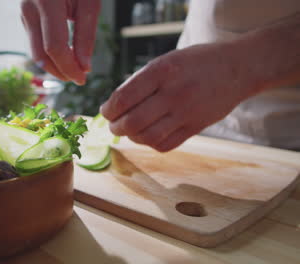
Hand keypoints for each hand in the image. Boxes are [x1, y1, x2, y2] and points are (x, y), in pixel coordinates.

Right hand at [21, 0, 100, 84]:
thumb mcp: (89, 2)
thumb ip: (86, 35)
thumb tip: (83, 67)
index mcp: (46, 1)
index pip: (54, 47)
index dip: (69, 67)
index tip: (83, 78)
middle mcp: (29, 9)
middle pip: (41, 54)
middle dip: (60, 72)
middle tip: (79, 79)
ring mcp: (23, 13)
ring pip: (35, 52)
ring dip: (54, 66)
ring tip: (74, 70)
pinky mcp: (25, 17)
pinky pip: (35, 43)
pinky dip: (50, 55)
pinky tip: (66, 57)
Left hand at [100, 42, 251, 151]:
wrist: (237, 68)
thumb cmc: (195, 63)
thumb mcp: (166, 60)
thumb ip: (141, 81)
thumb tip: (115, 105)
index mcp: (162, 71)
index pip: (124, 98)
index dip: (109, 110)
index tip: (105, 112)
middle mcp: (174, 93)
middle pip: (133, 122)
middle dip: (116, 127)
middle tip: (114, 125)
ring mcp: (186, 112)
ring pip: (147, 137)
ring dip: (132, 137)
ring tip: (129, 131)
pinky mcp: (196, 127)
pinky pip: (165, 145)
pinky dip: (151, 143)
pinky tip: (148, 135)